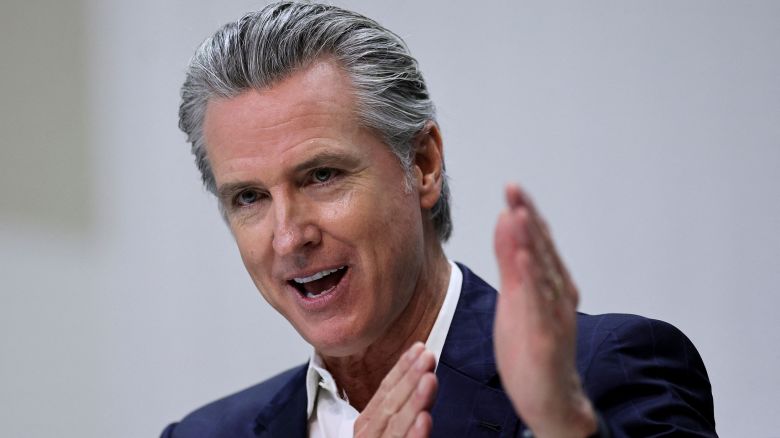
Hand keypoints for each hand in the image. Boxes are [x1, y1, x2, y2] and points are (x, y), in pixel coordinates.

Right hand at [354, 342, 437, 437]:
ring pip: (396, 425)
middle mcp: (370, 435)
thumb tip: (420, 379)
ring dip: (414, 400)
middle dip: (410, 378)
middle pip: (390, 404)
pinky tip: (425, 419)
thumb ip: (397, 412)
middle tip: (427, 357)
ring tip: (429, 379)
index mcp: (368, 424)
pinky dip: (415, 434)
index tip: (419, 348)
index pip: (385, 391)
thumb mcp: (384, 430)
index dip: (402, 369)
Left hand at [493, 184, 596, 437]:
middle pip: (541, 249)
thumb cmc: (533, 348)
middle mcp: (557, 294)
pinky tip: (523, 259)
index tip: (512, 187)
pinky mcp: (547, 337)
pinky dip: (533, 280)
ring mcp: (554, 315)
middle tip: (514, 188)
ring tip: (519, 213)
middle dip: (528, 217)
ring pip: (543, 272)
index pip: (536, 242)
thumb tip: (506, 219)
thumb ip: (511, 261)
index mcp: (550, 284)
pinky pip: (539, 304)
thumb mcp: (516, 298)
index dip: (525, 213)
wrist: (550, 398)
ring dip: (532, 241)